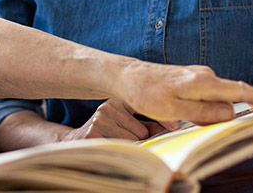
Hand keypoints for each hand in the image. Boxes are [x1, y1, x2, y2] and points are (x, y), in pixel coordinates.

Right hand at [59, 98, 178, 142]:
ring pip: (133, 140)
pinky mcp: (94, 133)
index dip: (163, 118)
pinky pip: (122, 147)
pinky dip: (122, 152)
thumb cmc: (105, 134)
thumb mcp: (123, 123)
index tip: (177, 126)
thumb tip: (173, 126)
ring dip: (130, 147)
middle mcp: (108, 107)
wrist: (75, 143)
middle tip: (127, 142)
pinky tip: (111, 147)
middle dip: (141, 140)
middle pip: (142, 130)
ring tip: (115, 144)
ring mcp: (100, 120)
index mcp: (117, 102)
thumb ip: (145, 124)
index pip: (146, 108)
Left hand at [114, 63, 252, 125]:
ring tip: (184, 117)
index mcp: (204, 82)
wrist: (128, 76)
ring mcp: (199, 76)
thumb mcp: (173, 110)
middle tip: (220, 120)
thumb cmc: (146, 93)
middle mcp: (205, 76)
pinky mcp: (192, 79)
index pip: (241, 91)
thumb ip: (203, 112)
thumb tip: (229, 113)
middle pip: (230, 98)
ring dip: (212, 113)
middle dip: (233, 112)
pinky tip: (186, 114)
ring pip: (217, 99)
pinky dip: (206, 107)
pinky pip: (208, 96)